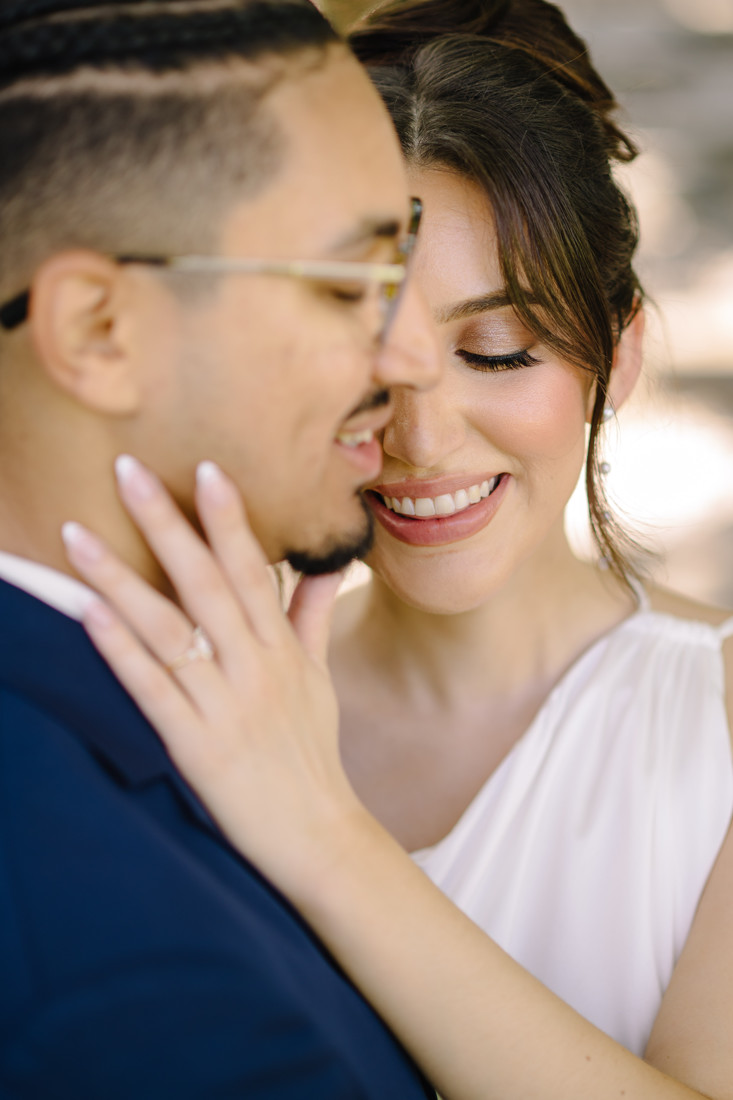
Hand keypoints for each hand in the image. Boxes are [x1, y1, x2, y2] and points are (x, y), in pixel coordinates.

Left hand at [62, 455, 362, 892]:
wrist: (317, 833)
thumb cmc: (312, 751)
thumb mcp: (318, 679)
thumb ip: (311, 616)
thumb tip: (324, 563)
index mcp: (282, 649)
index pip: (253, 570)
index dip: (229, 518)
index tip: (205, 468)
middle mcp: (255, 668)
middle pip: (207, 584)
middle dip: (166, 525)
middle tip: (127, 471)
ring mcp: (225, 706)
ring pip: (169, 630)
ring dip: (122, 579)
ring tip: (78, 535)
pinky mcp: (196, 745)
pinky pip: (152, 690)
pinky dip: (120, 650)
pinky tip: (90, 614)